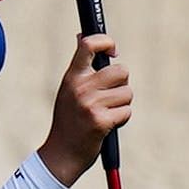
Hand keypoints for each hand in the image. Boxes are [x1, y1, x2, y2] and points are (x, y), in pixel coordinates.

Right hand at [39, 33, 132, 185]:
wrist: (61, 154)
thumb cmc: (69, 119)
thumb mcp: (68, 89)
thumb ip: (79, 66)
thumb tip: (83, 35)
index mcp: (72, 76)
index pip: (89, 45)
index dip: (106, 41)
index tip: (113, 51)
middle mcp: (80, 88)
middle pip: (121, 71)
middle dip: (122, 83)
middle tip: (109, 95)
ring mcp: (91, 104)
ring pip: (127, 92)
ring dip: (122, 104)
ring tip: (105, 113)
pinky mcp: (101, 121)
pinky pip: (127, 111)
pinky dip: (122, 119)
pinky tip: (107, 125)